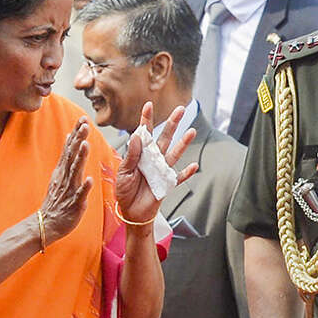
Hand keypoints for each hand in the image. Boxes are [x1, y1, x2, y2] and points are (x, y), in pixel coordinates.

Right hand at [39, 117, 92, 245]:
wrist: (47, 223)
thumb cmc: (58, 199)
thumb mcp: (61, 174)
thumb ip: (67, 156)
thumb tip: (69, 136)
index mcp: (63, 170)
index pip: (70, 148)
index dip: (76, 133)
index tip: (83, 118)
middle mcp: (65, 177)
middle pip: (72, 155)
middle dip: (78, 139)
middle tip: (85, 124)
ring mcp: (69, 190)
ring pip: (75, 171)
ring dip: (80, 158)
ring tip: (86, 145)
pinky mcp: (74, 204)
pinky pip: (79, 195)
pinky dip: (84, 187)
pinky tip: (90, 179)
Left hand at [115, 102, 196, 223]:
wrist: (131, 212)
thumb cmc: (124, 192)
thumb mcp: (123, 173)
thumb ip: (131, 156)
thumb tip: (137, 136)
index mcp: (141, 154)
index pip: (144, 133)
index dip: (147, 119)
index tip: (148, 105)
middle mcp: (153, 159)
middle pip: (165, 138)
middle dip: (172, 123)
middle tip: (180, 109)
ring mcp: (162, 170)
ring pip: (174, 153)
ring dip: (183, 143)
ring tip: (191, 131)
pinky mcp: (167, 184)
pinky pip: (179, 177)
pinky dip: (187, 173)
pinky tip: (195, 166)